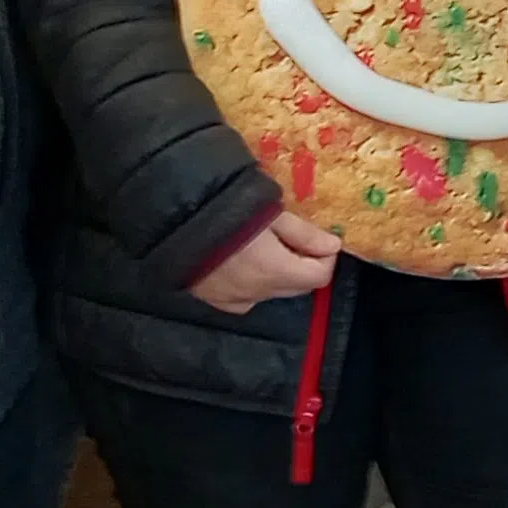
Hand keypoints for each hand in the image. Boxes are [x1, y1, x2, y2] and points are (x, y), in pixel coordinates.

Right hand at [188, 213, 343, 312]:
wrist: (174, 218)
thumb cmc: (227, 208)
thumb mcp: (270, 213)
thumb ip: (303, 233)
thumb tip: (333, 247)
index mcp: (275, 271)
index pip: (319, 277)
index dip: (325, 257)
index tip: (319, 238)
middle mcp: (257, 293)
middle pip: (296, 286)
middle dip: (303, 264)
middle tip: (291, 236)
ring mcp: (232, 299)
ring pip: (270, 292)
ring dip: (277, 274)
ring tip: (262, 244)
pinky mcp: (211, 299)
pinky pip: (243, 298)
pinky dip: (251, 284)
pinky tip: (240, 263)